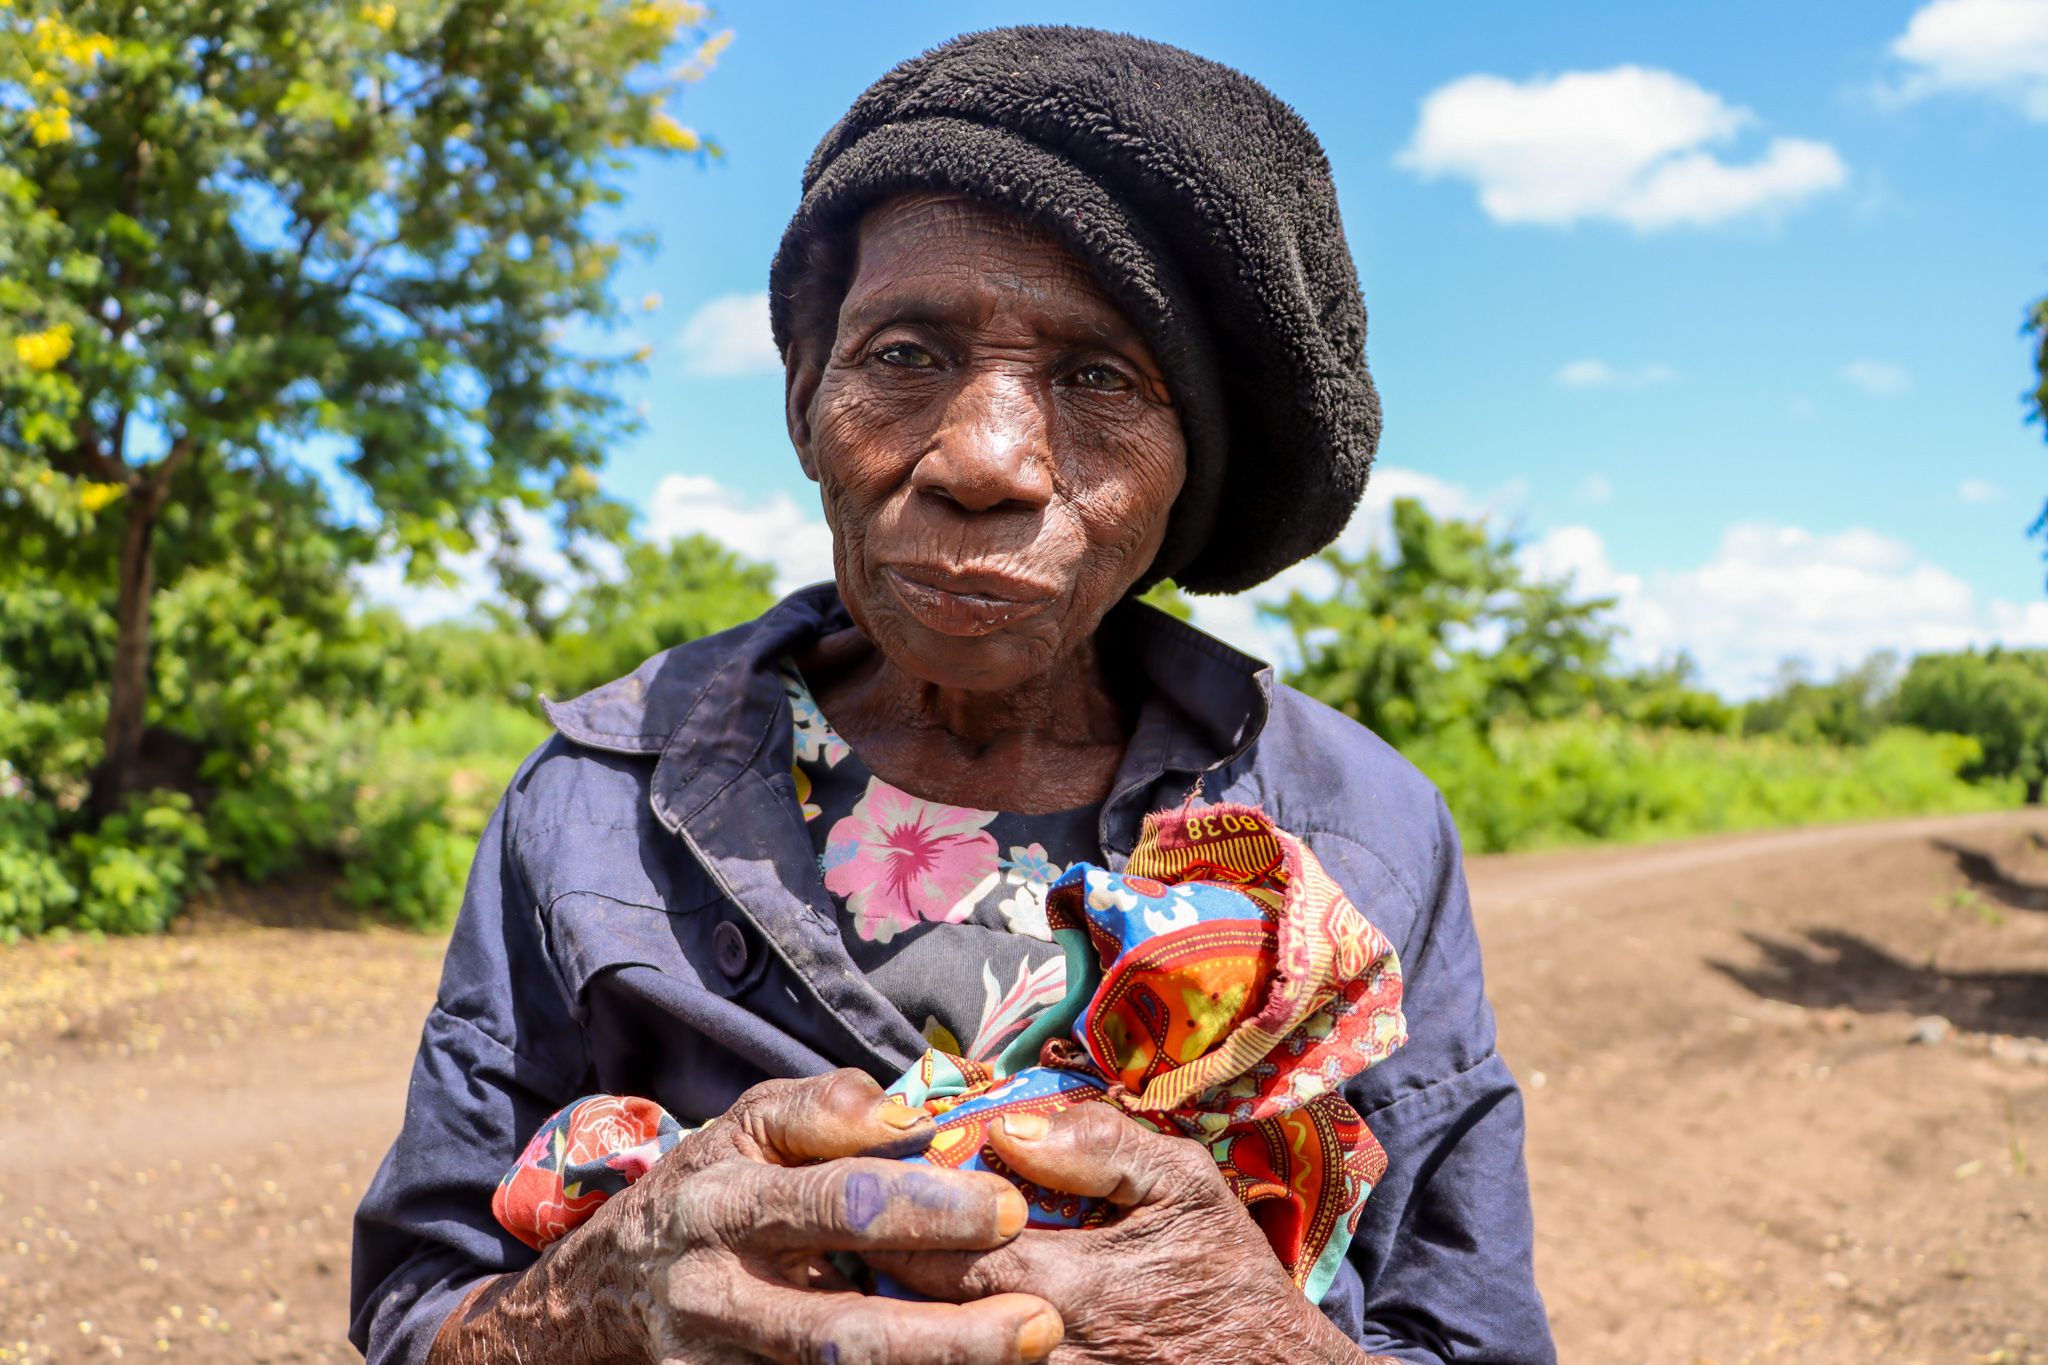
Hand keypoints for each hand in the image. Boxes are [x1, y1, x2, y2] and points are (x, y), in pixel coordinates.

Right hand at [432, 1069, 1063, 1364]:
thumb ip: (823, 1109)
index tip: (1009, 1208)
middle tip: (1038, 1319)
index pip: (834, 1200)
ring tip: (1023, 1355)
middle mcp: (719, 1292)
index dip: (924, 1204)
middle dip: (944, 1332)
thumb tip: (904, 1105)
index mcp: (726, 1200)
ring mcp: (721, 1362)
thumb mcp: (746, 1127)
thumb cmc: (709, 1189)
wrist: (598, 1299)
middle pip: (839, 1330)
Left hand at [869, 1103, 1376, 1363]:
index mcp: (1075, 1287)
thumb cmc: (1226, 1278)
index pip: (944, 1256)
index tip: (851, 1180)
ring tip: (853, 1277)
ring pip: (934, 1359)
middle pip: (920, 1317)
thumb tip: (1011, 1128)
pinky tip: (909, 1326)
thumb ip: (1101, 1147)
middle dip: (869, 1271)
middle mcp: (1046, 1352)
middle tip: (830, 1231)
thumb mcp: (1187, 1188)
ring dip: (890, 1321)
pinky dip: (932, 1350)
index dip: (889, 1218)